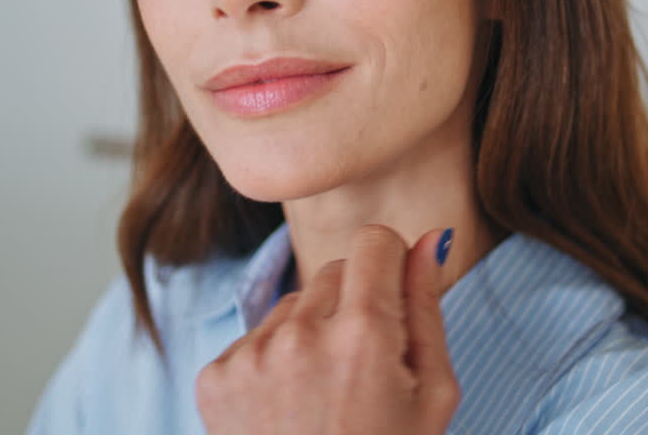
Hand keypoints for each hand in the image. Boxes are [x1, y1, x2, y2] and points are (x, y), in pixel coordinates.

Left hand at [196, 225, 459, 433]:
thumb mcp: (431, 394)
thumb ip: (427, 308)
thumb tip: (432, 239)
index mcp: (364, 337)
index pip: (375, 242)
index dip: (392, 267)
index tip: (395, 302)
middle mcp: (300, 336)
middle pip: (334, 270)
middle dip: (354, 304)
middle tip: (364, 368)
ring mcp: (250, 356)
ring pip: (294, 303)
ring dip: (312, 331)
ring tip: (326, 394)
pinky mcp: (215, 376)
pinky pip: (257, 337)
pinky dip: (276, 362)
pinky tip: (291, 408)